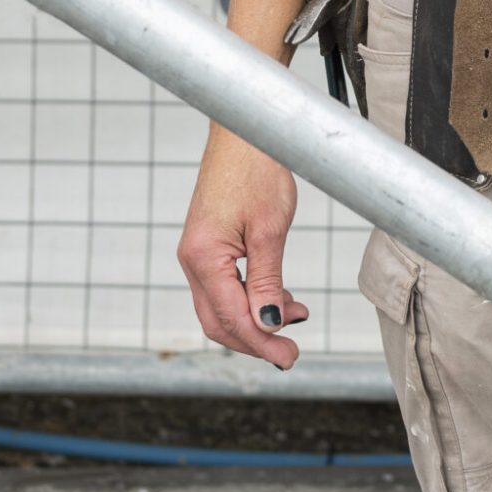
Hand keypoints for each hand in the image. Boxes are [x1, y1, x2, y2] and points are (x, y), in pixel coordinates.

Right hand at [177, 134, 309, 369]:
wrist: (244, 132)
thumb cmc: (258, 171)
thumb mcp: (270, 230)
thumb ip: (267, 283)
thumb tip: (270, 327)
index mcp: (203, 258)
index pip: (232, 317)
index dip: (262, 343)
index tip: (289, 359)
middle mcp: (193, 260)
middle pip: (220, 321)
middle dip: (256, 340)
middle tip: (291, 353)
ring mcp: (198, 254)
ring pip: (223, 306)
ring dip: (257, 320)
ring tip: (298, 317)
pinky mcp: (209, 246)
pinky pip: (226, 286)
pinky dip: (253, 299)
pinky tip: (284, 299)